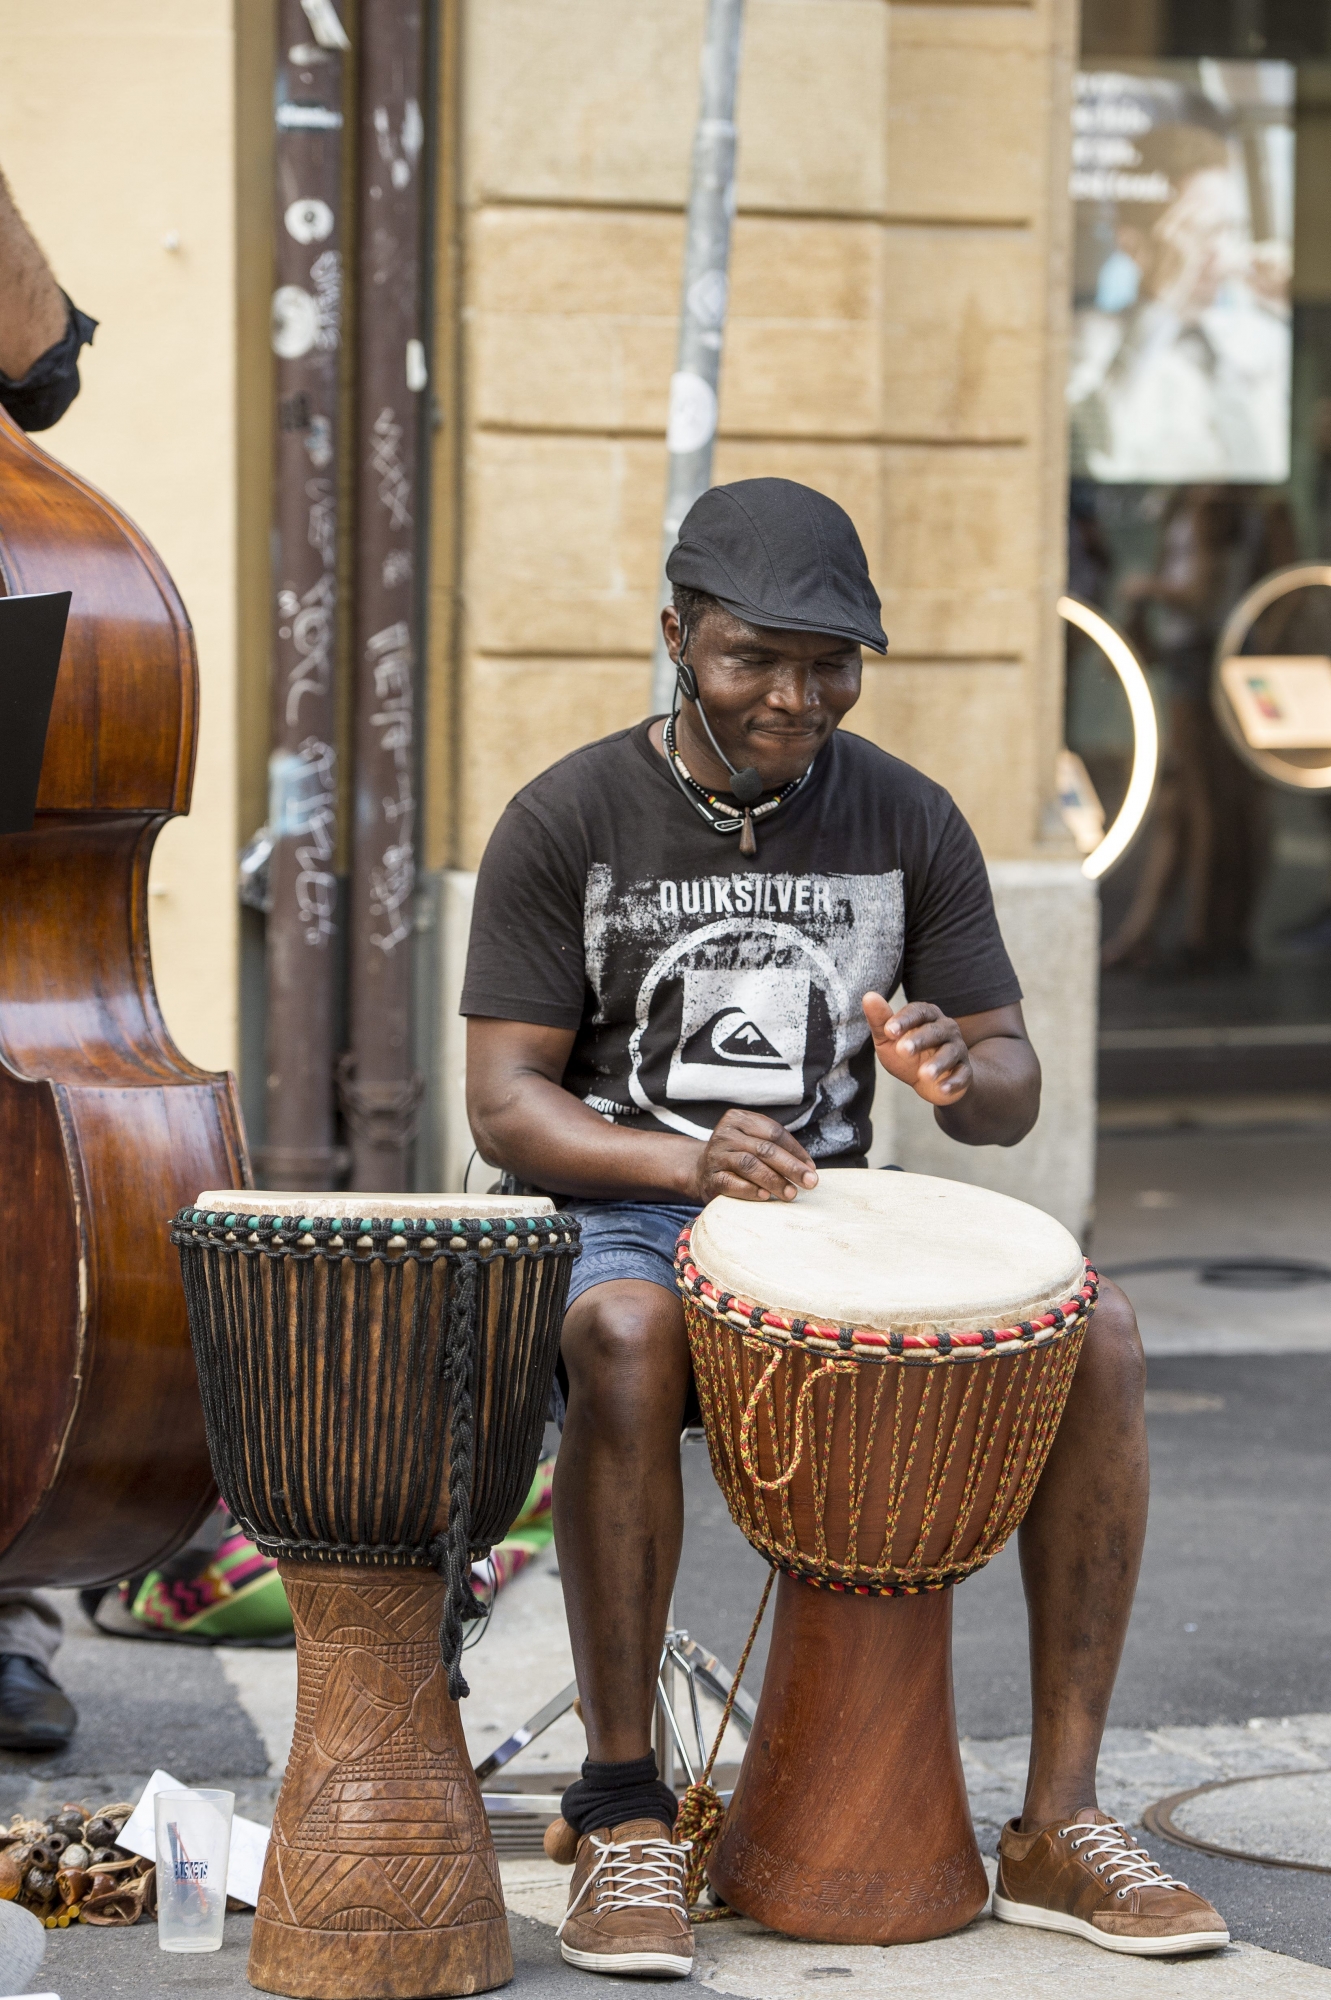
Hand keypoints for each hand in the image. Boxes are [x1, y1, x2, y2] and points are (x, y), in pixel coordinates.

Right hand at [691, 1108, 819, 1203]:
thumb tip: (808, 1168)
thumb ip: (775, 1148)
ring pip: (749, 1164)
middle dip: (791, 1166)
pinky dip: (750, 1190)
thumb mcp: (752, 1143)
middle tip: (811, 1182)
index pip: (773, 1132)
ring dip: (774, 1180)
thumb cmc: (737, 1156)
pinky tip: (766, 1197)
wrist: (700, 1171)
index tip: (812, 1168)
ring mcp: (715, 1155)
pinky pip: (731, 1183)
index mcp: (739, 1119)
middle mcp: (726, 1134)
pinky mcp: (709, 1178)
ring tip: (791, 1193)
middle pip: (764, 1149)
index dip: (796, 1150)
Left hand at [862, 994, 971, 1106]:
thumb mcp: (890, 1039)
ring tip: (924, 1074)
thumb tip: (868, 996)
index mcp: (927, 1016)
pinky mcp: (965, 1072)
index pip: (918, 1012)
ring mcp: (958, 1050)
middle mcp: (946, 1029)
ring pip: (951, 1053)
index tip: (889, 1031)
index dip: (904, 1020)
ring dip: (939, 1063)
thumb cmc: (908, 1054)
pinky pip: (963, 1075)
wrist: (933, 1082)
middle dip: (920, 1039)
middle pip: (936, 1031)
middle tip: (903, 1050)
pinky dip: (954, 1082)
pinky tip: (943, 1089)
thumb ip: (880, 1020)